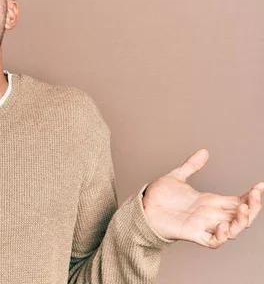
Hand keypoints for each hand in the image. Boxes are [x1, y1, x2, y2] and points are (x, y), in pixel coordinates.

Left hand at [142, 148, 263, 247]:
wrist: (141, 208)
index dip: (251, 196)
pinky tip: (222, 225)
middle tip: (255, 194)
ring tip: (243, 208)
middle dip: (252, 207)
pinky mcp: (192, 234)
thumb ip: (191, 166)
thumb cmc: (159, 197)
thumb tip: (204, 151)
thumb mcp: (177, 177)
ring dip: (241, 221)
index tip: (260, 185)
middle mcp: (210, 215)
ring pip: (232, 230)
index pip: (239, 201)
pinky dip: (220, 236)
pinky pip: (212, 242)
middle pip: (241, 216)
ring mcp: (203, 226)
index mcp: (211, 202)